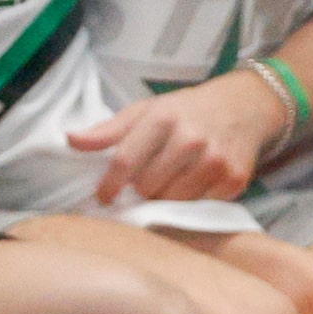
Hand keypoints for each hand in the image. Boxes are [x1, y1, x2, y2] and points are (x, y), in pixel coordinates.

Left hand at [67, 70, 287, 203]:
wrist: (242, 107)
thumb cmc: (184, 111)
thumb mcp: (144, 111)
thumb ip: (107, 130)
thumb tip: (70, 140)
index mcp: (162, 119)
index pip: (125, 162)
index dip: (109, 185)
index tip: (103, 197)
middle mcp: (190, 139)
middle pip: (147, 187)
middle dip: (141, 188)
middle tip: (146, 179)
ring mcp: (215, 161)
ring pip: (172, 201)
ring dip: (165, 197)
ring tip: (169, 179)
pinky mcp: (235, 179)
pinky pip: (199, 206)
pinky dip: (191, 201)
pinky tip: (193, 183)